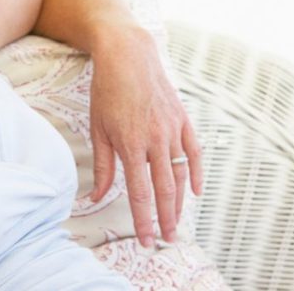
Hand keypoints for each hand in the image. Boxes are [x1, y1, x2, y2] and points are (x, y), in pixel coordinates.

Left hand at [87, 25, 203, 247]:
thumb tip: (96, 197)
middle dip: (166, 218)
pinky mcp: (183, 119)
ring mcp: (172, 129)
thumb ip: (102, 167)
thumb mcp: (98, 129)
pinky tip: (196, 191)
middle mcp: (155, 139)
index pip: (140, 192)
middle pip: (164, 188)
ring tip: (176, 221)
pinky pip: (195, 151)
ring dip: (179, 201)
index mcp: (131, 144)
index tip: (146, 240)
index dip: (144, 219)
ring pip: (181, 173)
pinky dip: (197, 172)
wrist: (128, 55)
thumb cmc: (107, 91)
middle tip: (167, 240)